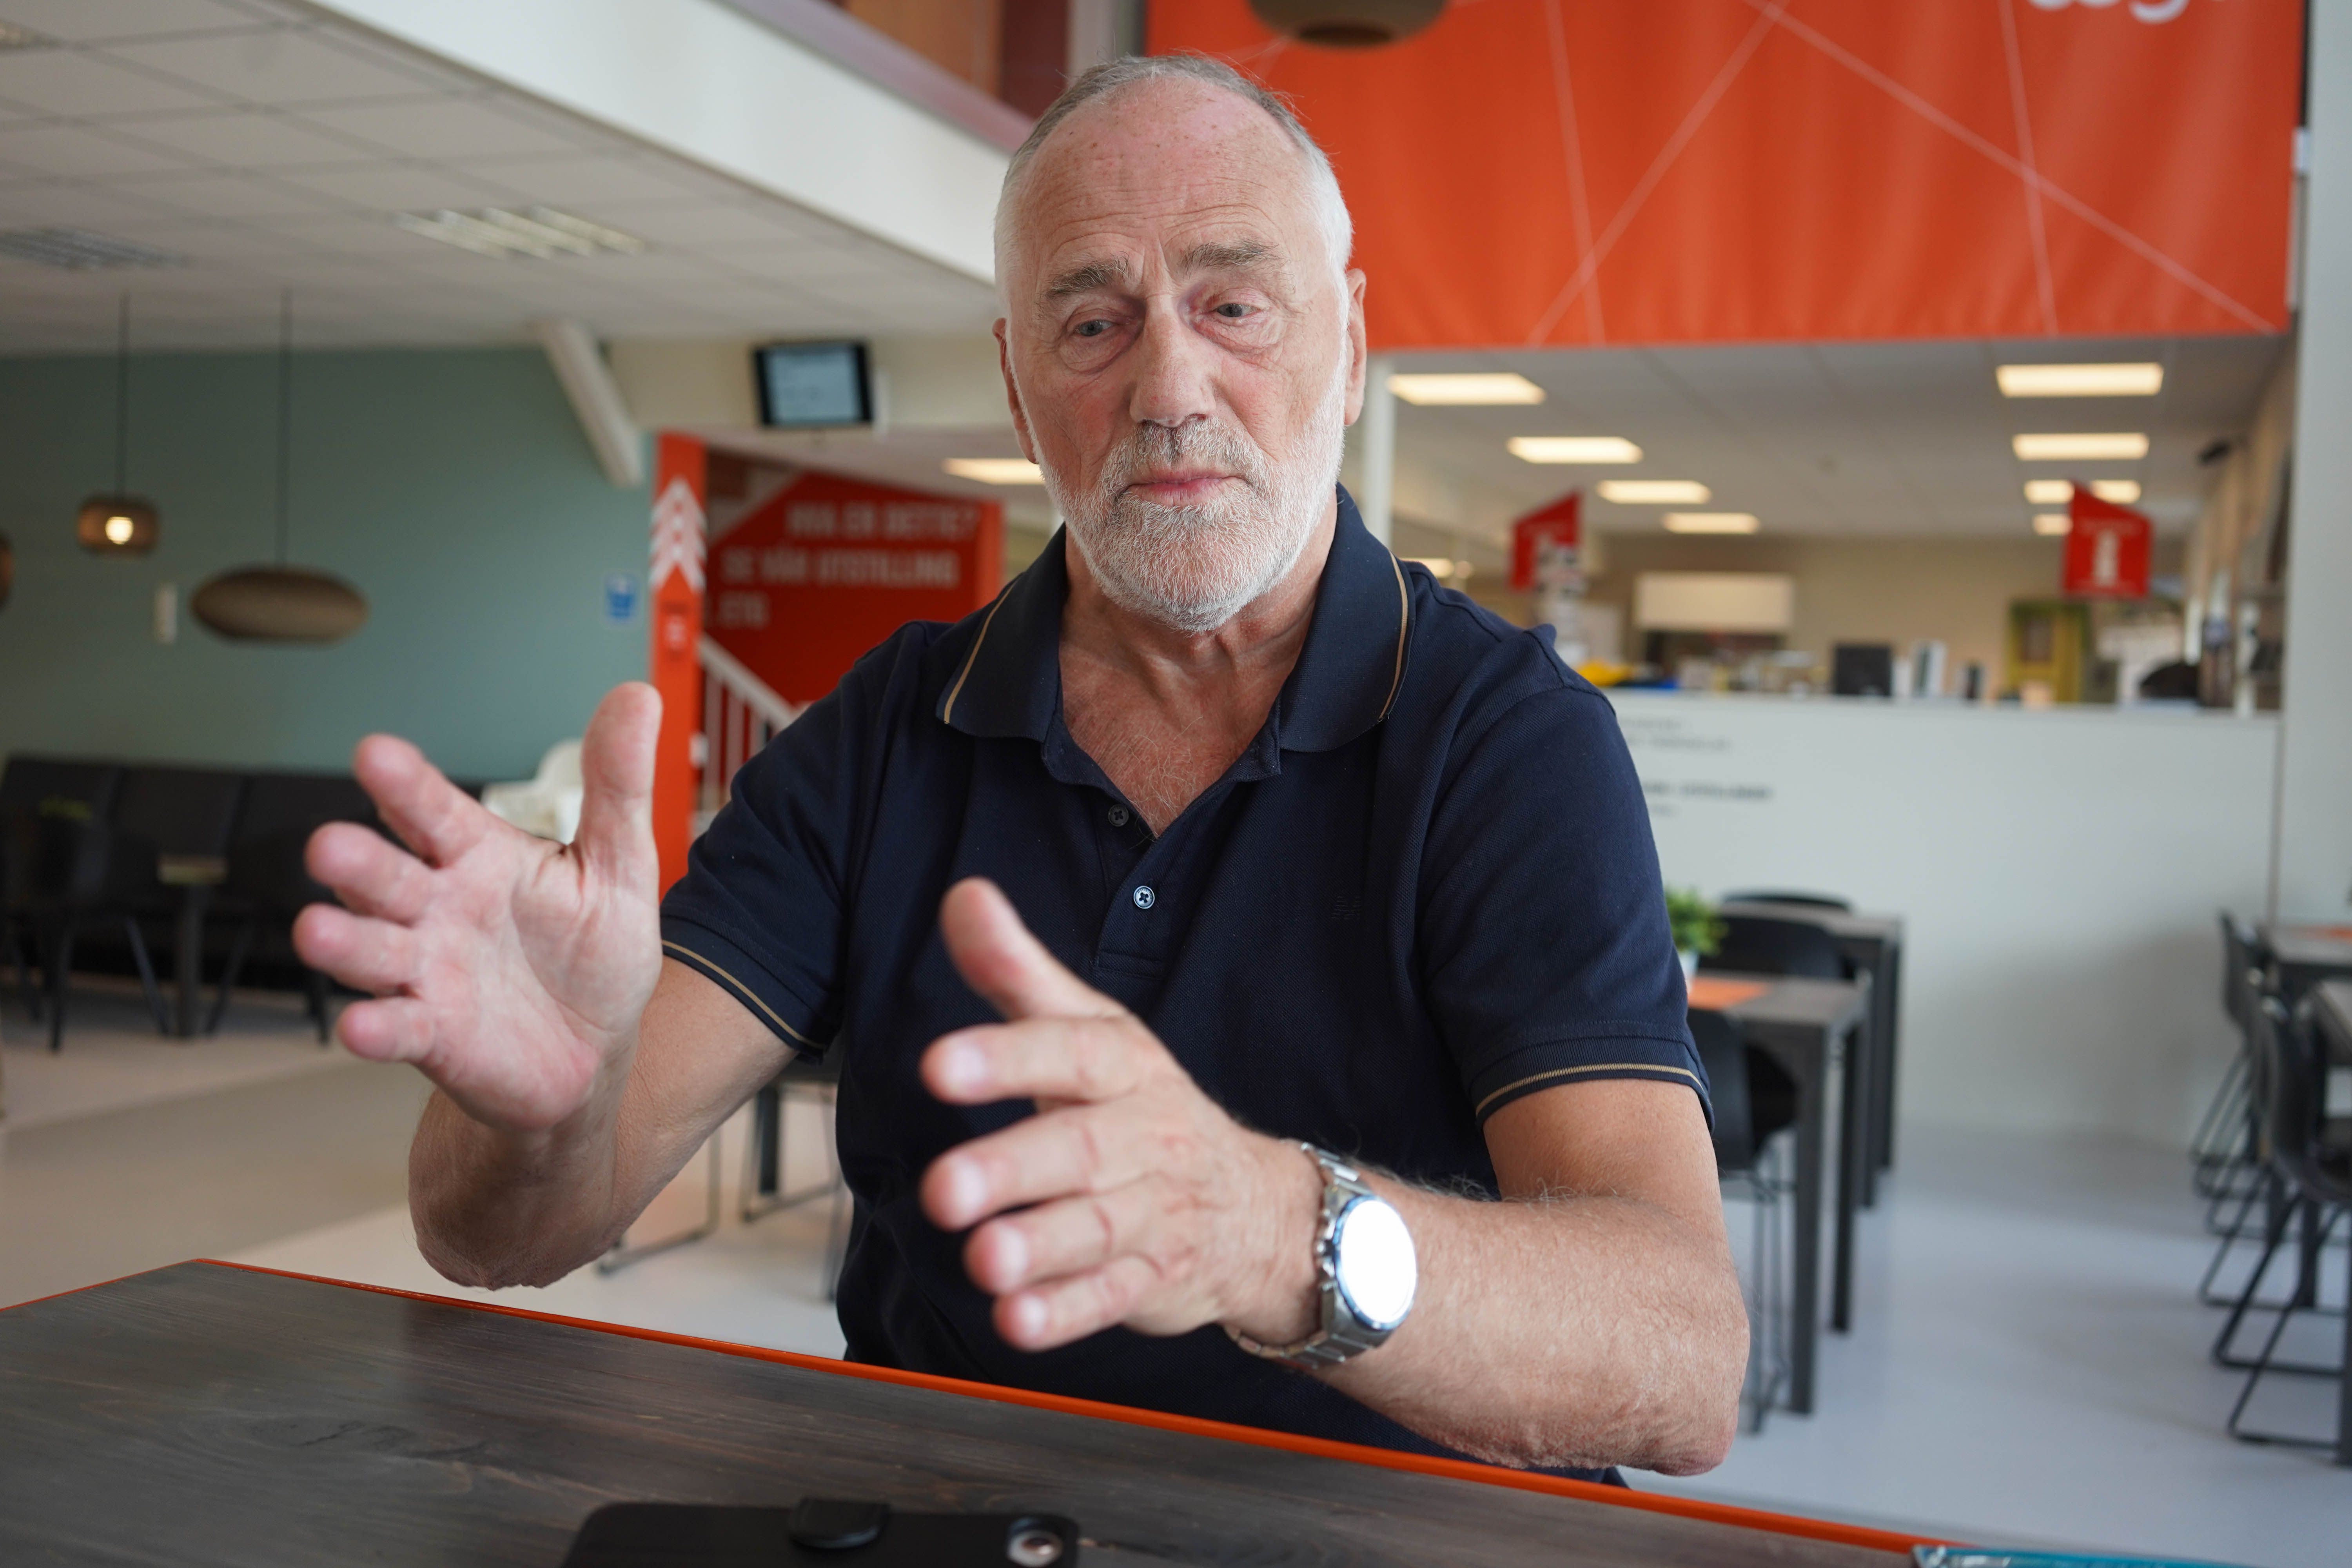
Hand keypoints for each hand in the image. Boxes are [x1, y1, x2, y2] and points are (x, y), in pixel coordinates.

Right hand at [293, 683, 664, 1132]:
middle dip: (356, 861)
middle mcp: (438, 908)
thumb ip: (617, 785)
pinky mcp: (432, 1034)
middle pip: (387, 876)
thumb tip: (637, 696)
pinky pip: (397, 1026)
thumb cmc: (595, 953)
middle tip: (329, 845)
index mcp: (479, 857)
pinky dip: (377, 1027)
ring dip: (343, 940)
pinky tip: (360, 1026)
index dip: (406, 785)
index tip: (376, 753)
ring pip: (372, 949)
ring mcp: (428, 971)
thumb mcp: (618, 864)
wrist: (598, 1049)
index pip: (434, 811)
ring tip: (316, 931)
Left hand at [919, 879, 1322, 1352]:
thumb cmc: (1144, 1108)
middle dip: (1010, 1168)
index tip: (938, 1065)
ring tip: (983, 1260)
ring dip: (1038, 1246)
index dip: (1005, 1058)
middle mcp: (1145, 1138)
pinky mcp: (1154, 1280)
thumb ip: (1017, 970)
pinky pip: (1111, 1298)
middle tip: (943, 1188)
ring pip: (1097, 1229)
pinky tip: (1016, 1322)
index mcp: (1124, 1068)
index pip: (1070, 1053)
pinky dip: (1065, 1314)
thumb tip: (964, 896)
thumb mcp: (1089, 1029)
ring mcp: (1155, 1213)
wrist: (1258, 1207)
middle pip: (1079, 1150)